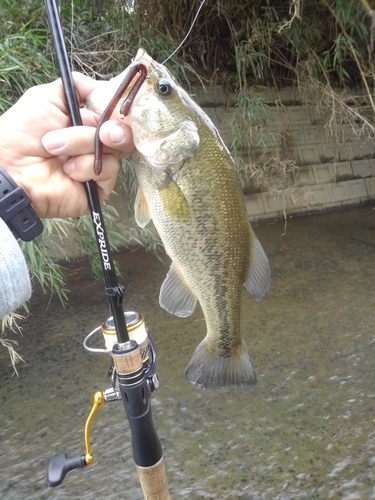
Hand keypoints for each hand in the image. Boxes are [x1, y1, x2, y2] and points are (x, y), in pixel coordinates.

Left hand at [0, 72, 133, 217]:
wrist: (11, 168)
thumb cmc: (22, 132)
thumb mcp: (46, 97)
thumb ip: (78, 86)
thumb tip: (106, 88)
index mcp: (85, 120)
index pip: (116, 112)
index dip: (120, 109)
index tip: (116, 107)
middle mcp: (94, 141)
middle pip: (123, 131)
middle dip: (111, 128)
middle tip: (102, 132)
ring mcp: (97, 164)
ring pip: (115, 150)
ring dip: (84, 145)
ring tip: (57, 151)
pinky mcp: (98, 187)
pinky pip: (109, 171)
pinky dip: (87, 167)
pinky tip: (67, 170)